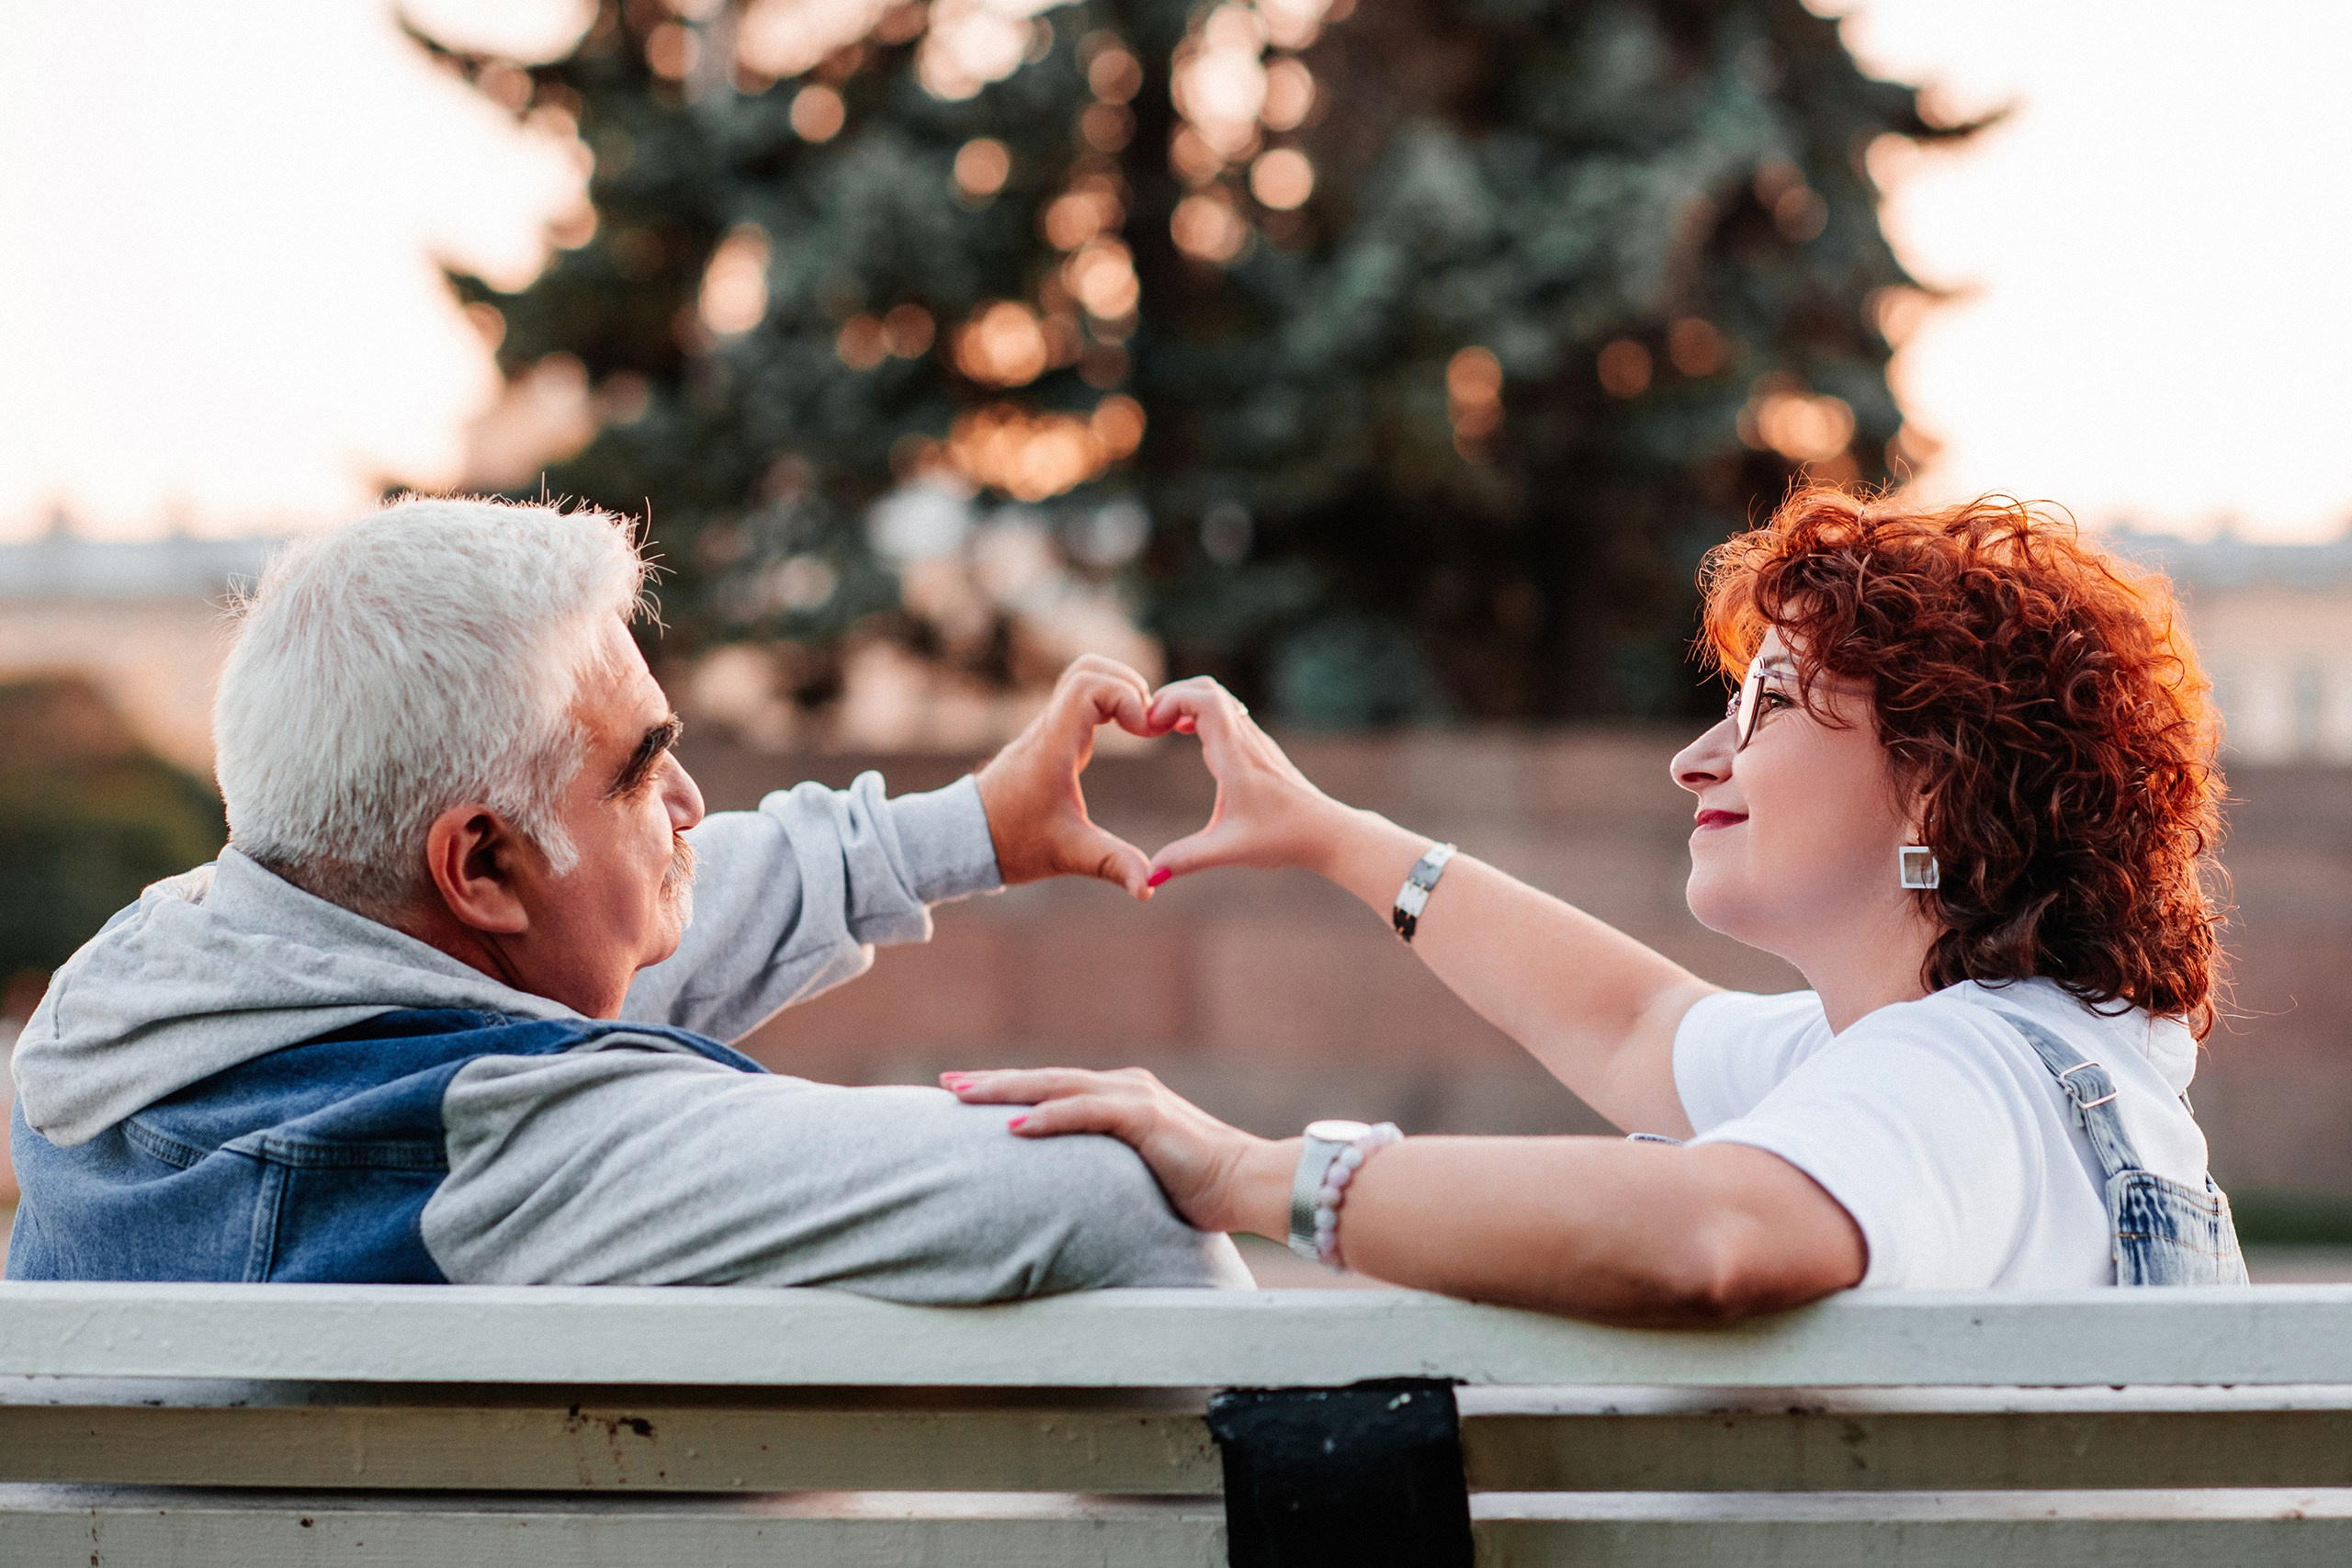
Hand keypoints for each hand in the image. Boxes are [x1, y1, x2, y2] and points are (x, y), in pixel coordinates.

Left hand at [941, 1066, 1286, 1236]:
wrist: (1249, 1183)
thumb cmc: (1199, 1189)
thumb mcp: (1137, 1176)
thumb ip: (1104, 1171)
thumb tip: (1067, 1197)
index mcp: (1121, 1098)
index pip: (1053, 1090)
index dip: (1008, 1090)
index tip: (964, 1095)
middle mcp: (1123, 1087)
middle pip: (1044, 1080)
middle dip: (992, 1082)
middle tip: (945, 1084)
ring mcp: (1134, 1098)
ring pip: (1056, 1086)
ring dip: (1007, 1090)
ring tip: (962, 1096)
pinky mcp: (1145, 1117)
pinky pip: (1085, 1112)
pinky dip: (1048, 1117)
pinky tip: (1014, 1126)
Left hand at [975, 655, 1163, 898]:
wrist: (967, 837)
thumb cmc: (1012, 842)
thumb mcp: (1068, 855)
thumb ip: (1113, 866)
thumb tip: (1149, 888)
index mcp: (1053, 747)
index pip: (1088, 686)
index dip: (1125, 696)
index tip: (1145, 731)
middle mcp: (1049, 728)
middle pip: (1088, 669)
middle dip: (1128, 685)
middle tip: (1148, 724)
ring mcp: (1048, 728)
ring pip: (1083, 677)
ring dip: (1118, 690)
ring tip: (1141, 725)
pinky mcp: (1050, 735)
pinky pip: (1080, 697)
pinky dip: (1108, 701)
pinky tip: (1125, 731)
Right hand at [1143, 676, 1352, 884]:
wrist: (1326, 833)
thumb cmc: (1282, 838)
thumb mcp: (1229, 850)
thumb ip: (1186, 859)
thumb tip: (1149, 876)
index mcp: (1236, 756)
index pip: (1205, 699)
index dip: (1173, 701)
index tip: (1149, 725)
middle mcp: (1246, 740)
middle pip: (1208, 688)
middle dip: (1173, 696)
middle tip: (1148, 722)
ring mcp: (1255, 741)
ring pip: (1219, 697)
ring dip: (1187, 702)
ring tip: (1161, 727)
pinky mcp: (1258, 748)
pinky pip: (1226, 713)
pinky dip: (1200, 712)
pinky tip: (1186, 735)